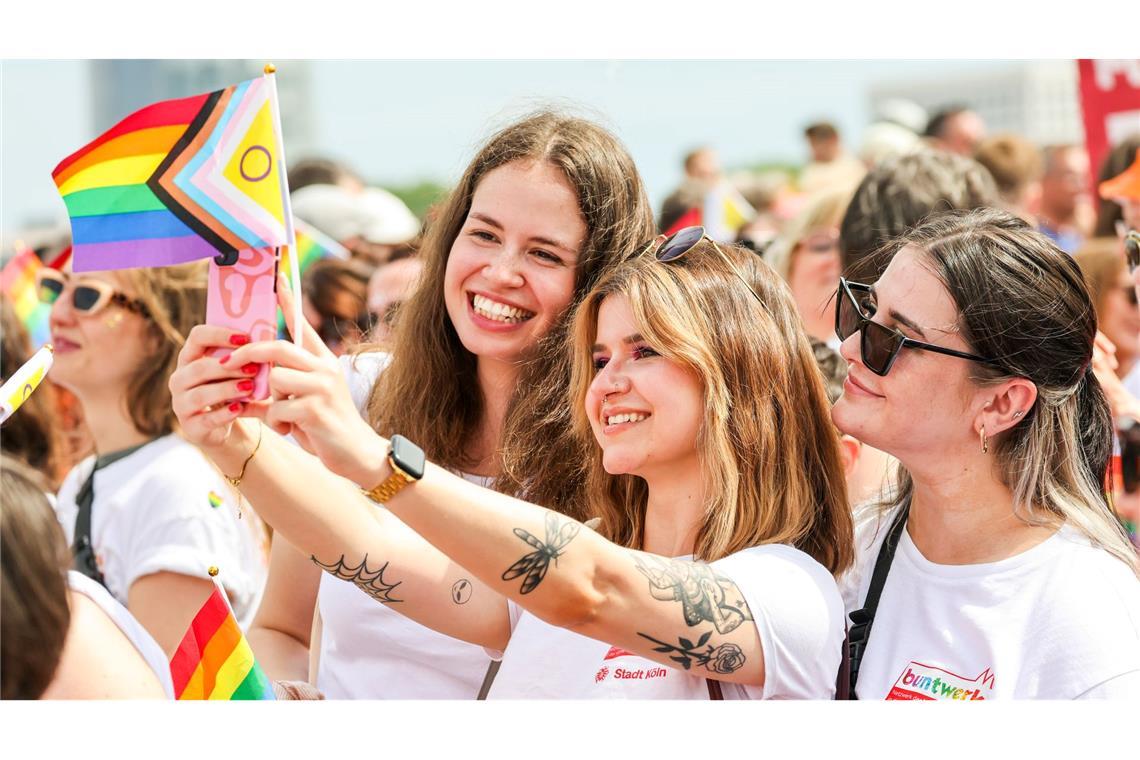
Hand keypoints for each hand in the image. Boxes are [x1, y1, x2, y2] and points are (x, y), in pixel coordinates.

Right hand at [169, 324, 265, 451]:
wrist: (225, 426)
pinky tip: (239, 409)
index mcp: (190, 357)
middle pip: (199, 367)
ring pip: (200, 395)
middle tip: (254, 368)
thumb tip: (267, 342)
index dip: (220, 334)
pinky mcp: (190, 427)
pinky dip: (224, 414)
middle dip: (228, 367)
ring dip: (226, 389)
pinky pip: (206, 419)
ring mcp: (181, 404)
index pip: (197, 336)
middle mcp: (180, 379)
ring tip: (250, 388)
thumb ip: (244, 358)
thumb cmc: (231, 390)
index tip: (245, 338)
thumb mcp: (236, 372)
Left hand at [223, 275, 388, 484]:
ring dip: (271, 401)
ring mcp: (322, 386)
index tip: (278, 279)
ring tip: (286, 416)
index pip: (302, 326)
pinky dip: (278, 422)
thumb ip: (284, 385)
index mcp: (323, 361)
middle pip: (278, 349)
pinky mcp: (315, 408)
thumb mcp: (306, 400)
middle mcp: (325, 368)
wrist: (357, 453)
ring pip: (275, 380)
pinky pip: (277, 408)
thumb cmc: (327, 426)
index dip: (289, 303)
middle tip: (229, 362)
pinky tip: (293, 429)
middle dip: (249, 355)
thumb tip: (247, 380)